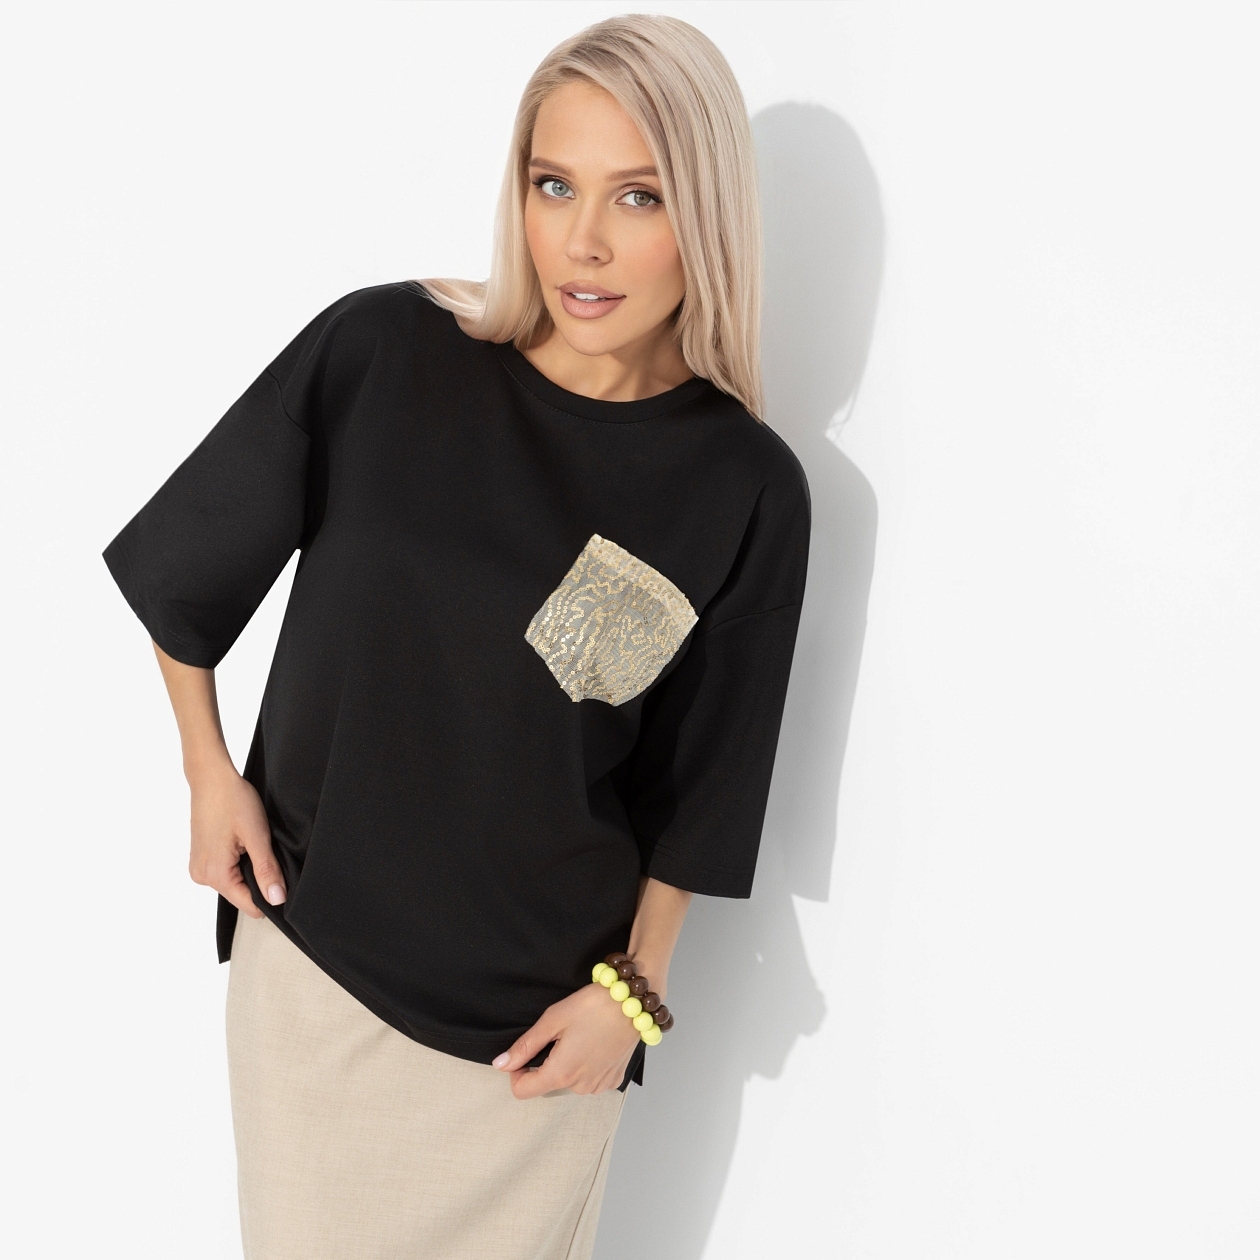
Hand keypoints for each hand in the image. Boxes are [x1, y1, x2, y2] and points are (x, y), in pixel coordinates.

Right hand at [187, 758, 284, 918]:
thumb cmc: (233, 800)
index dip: (269, 896)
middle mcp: (202, 876)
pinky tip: (241, 841)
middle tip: (264, 849)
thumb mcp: (257, 836)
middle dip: (258, 878)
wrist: (212, 778)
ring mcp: (199, 866)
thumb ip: (267, 871)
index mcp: (215, 874)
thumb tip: (277, 900)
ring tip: (250, 842)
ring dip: (248, 867)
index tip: (280, 878)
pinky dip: (238, 861)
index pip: (249, 906)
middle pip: (242, 894)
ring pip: (235, 882)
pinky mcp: (201, 857)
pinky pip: (226, 870)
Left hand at [493, 982, 640, 1098]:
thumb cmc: (593, 1006)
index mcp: (561, 1073)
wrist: (634, 1001)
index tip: (527, 1051)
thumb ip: (525, 1046)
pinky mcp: (613, 1080)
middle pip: (547, 1084)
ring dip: (567, 1064)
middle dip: (546, 1063)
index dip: (516, 1072)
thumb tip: (501, 1064)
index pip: (523, 1091)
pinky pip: (589, 1079)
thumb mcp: (553, 1019)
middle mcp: (580, 1087)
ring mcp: (599, 1086)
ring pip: (569, 1082)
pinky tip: (595, 1043)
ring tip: (580, 1036)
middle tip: (560, 1034)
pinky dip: (586, 1065)